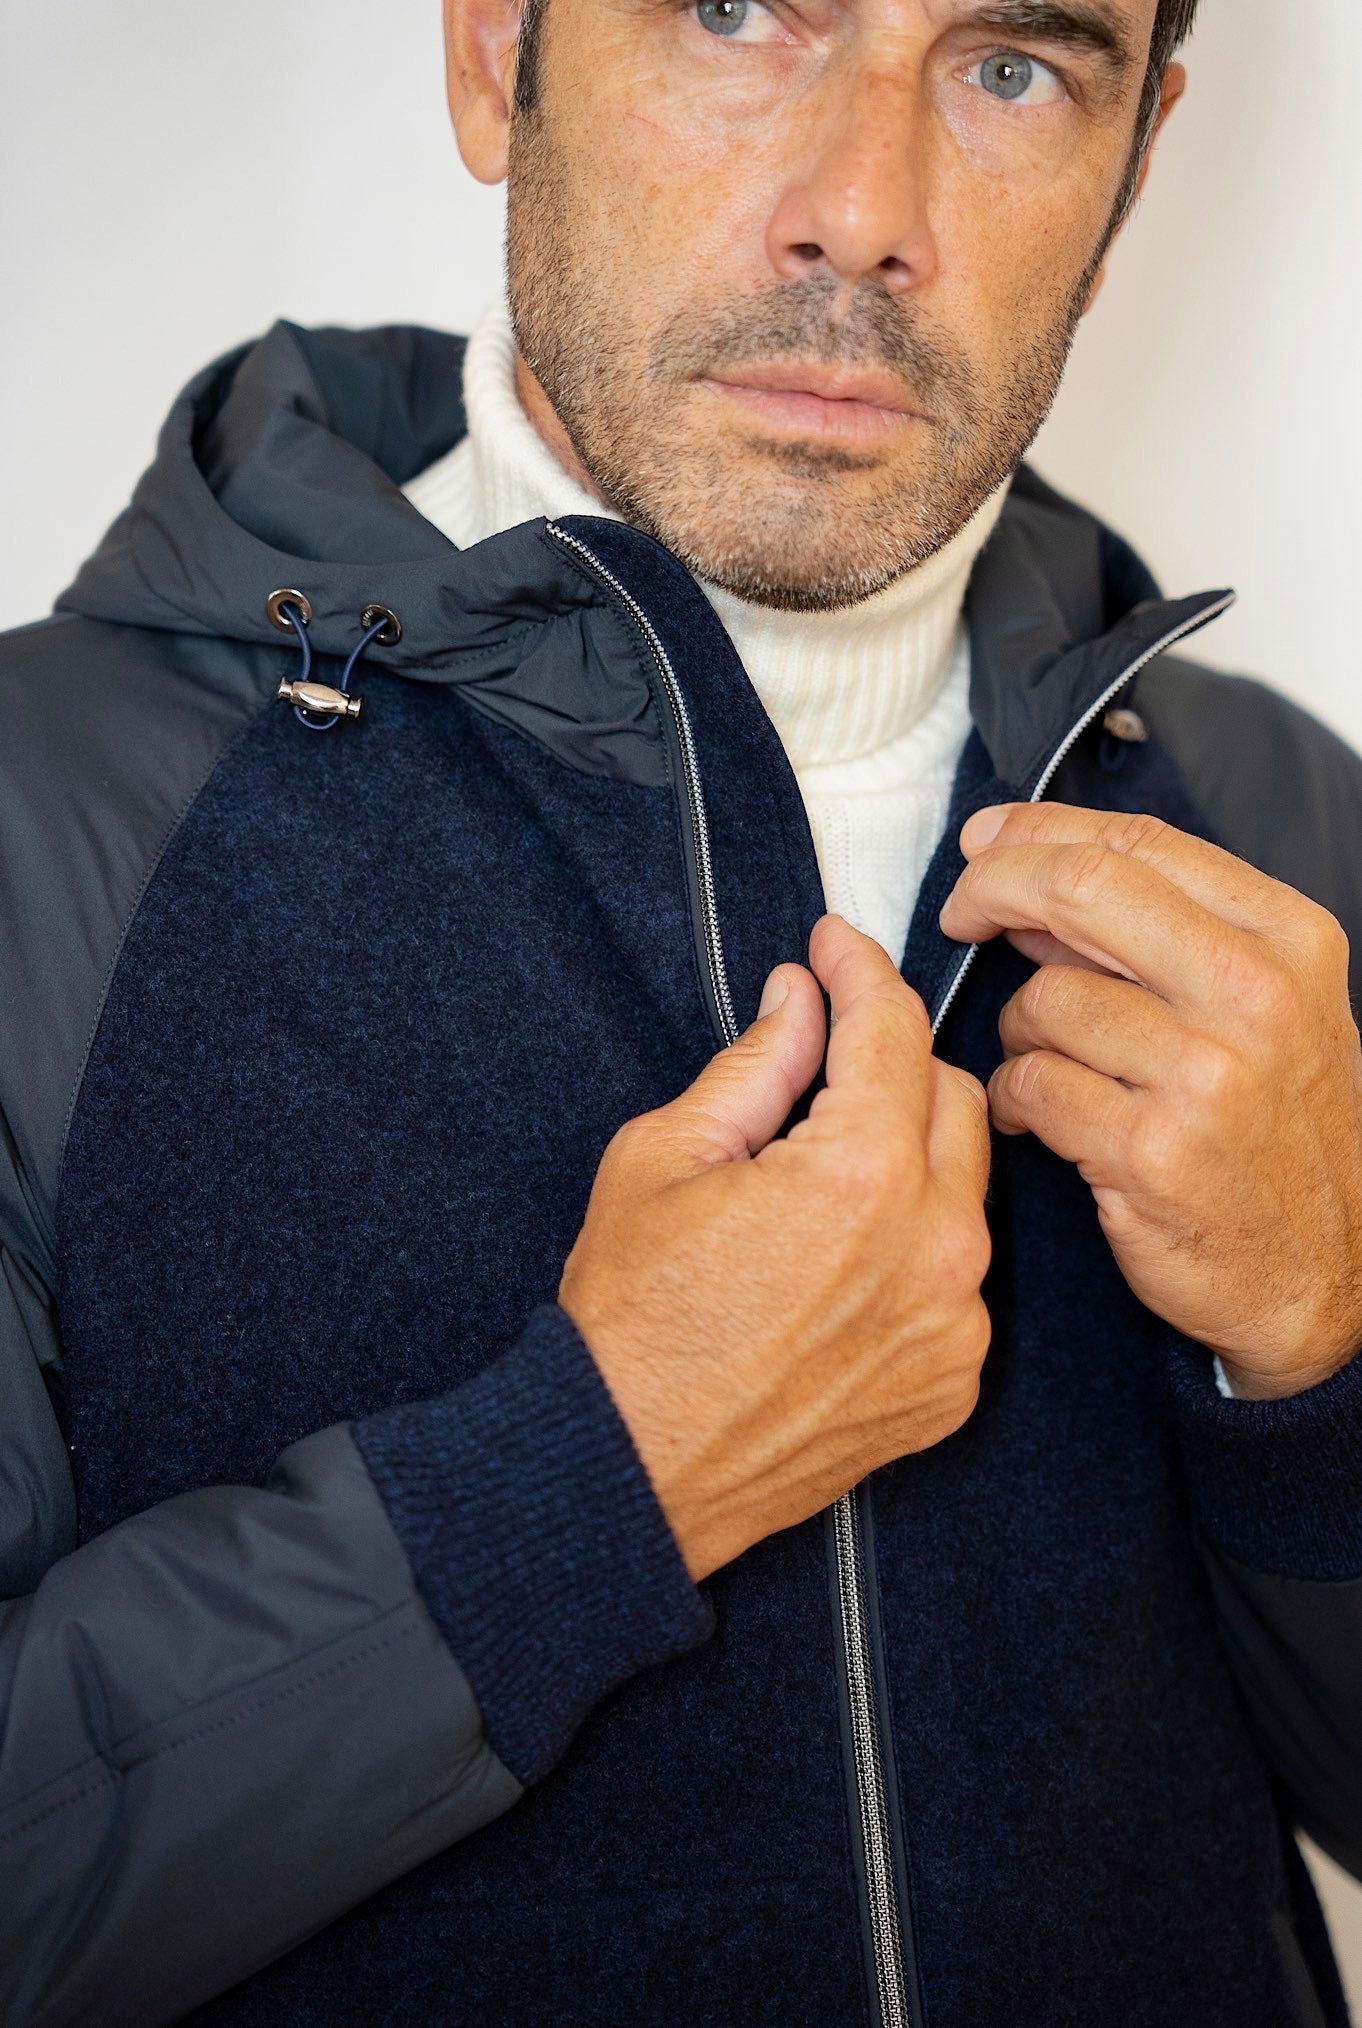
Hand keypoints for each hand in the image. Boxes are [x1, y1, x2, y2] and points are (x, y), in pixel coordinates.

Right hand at [557, 914, 991, 1581]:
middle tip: (822, 1061)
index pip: (893, 1029)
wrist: (629, 1469)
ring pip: (964, 1188)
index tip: (835, 947)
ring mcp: (953, 1324)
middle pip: (952, 1097)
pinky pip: (957, 1277)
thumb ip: (756, 1065)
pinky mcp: (952, 1382)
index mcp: (861, 1178)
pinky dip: (913, 1248)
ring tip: (818, 1178)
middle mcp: (935, 1249)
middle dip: (892, 1061)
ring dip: (907, 1156)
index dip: (861, 968)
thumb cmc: (630, 1318)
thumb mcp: (664, 1158)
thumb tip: (801, 1000)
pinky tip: (839, 1262)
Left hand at [940, 803, 1361, 1399]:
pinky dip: (1012, 1096)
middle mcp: (1256, 996)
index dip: (1036, 832)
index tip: (984, 845)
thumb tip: (1027, 864)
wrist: (1320, 1275)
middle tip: (961, 915)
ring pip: (1043, 999)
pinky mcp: (1152, 1152)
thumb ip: (1161, 928)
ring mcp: (1207, 1076)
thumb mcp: (1260, 1005)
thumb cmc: (1273, 1131)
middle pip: (1078, 887)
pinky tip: (1035, 1116)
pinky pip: (1031, 1084)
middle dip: (992, 888)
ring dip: (1016, 1030)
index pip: (1135, 842)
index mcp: (1287, 939)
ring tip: (1044, 1064)